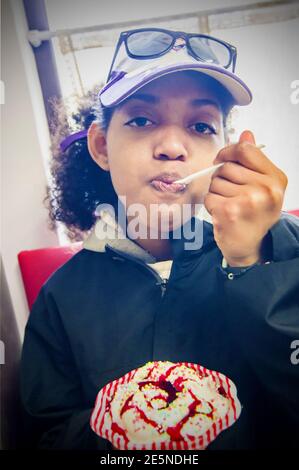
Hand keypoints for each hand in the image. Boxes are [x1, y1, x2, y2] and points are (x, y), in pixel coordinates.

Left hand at [204, 130, 287, 266]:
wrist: (249, 247)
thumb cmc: (254, 214)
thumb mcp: (261, 185)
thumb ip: (253, 160)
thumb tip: (246, 133)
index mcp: (275, 178)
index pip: (246, 149)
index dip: (228, 152)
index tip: (220, 159)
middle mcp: (266, 189)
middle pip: (227, 167)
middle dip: (221, 178)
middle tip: (230, 193)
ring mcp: (248, 201)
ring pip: (215, 182)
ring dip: (216, 193)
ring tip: (228, 205)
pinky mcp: (230, 212)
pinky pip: (209, 196)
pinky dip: (211, 205)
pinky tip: (222, 214)